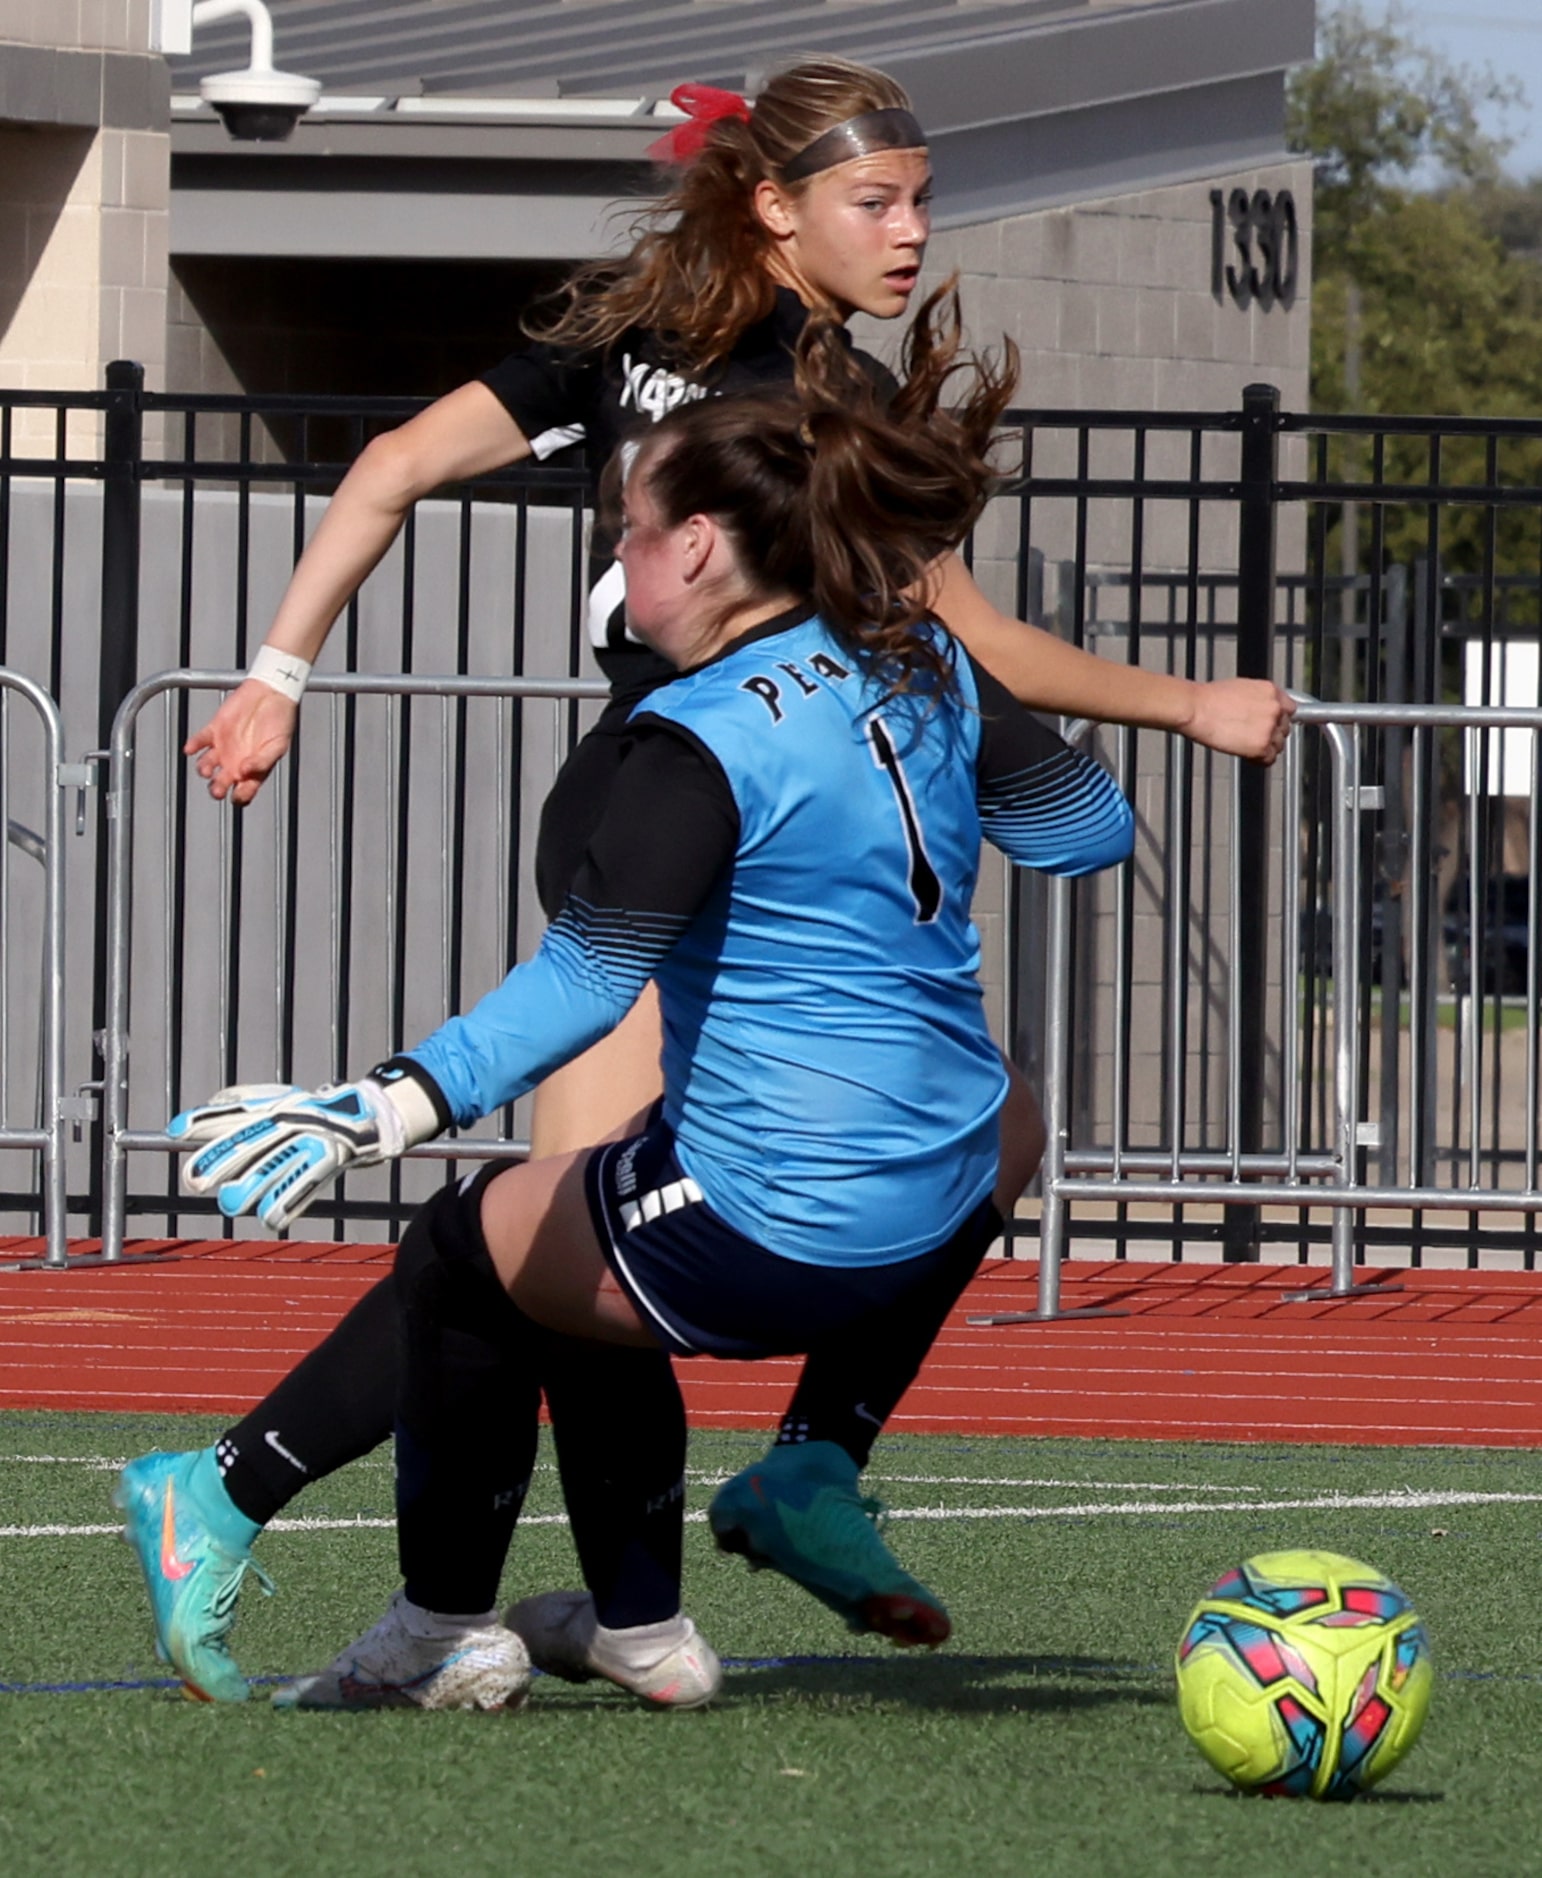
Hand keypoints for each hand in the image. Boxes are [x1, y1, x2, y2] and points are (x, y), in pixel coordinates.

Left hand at [170, 1079, 413, 1232]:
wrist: (365, 1116)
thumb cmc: (311, 1111)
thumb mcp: (276, 1099)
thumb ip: (239, 1102)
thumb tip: (204, 1109)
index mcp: (272, 1106)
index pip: (234, 1112)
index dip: (204, 1120)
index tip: (175, 1130)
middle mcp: (288, 1122)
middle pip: (250, 1142)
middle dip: (220, 1162)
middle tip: (194, 1181)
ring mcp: (308, 1142)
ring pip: (273, 1169)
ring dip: (249, 1189)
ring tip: (230, 1204)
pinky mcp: (327, 1163)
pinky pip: (301, 1188)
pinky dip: (283, 1205)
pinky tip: (269, 1217)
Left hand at [185, 678, 299, 805]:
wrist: (270, 693)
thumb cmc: (279, 720)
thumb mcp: (278, 746)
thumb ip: (263, 762)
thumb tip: (246, 772)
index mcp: (253, 769)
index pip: (244, 792)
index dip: (240, 797)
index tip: (238, 794)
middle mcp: (236, 761)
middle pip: (221, 783)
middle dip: (217, 789)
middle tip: (218, 788)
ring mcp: (224, 747)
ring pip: (206, 765)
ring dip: (204, 769)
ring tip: (207, 768)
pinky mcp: (214, 730)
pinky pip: (198, 741)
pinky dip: (192, 745)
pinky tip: (190, 749)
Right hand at [1180, 678, 1294, 765]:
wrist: (1196, 709)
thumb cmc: (1209, 699)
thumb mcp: (1242, 688)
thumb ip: (1260, 699)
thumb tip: (1263, 709)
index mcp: (1271, 691)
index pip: (1290, 709)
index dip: (1279, 719)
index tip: (1273, 724)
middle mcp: (1275, 708)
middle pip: (1285, 729)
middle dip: (1271, 734)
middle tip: (1253, 735)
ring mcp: (1269, 728)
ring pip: (1279, 746)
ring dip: (1265, 748)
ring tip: (1247, 744)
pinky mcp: (1261, 746)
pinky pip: (1269, 759)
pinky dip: (1259, 760)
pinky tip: (1247, 754)